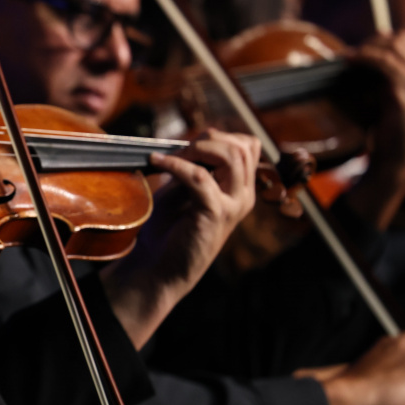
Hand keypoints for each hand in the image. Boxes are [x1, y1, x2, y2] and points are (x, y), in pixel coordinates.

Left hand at [101, 129, 259, 347]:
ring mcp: (232, 206)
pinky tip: (156, 162)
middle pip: (243, 146)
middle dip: (209, 140)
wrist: (158, 267)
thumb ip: (195, 166)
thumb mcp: (185, 190)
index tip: (190, 146)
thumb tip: (193, 141)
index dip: (219, 138)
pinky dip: (175, 164)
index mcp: (240, 189)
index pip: (248, 146)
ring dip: (197, 149)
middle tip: (181, 151)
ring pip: (231, 156)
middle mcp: (243, 196)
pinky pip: (199, 176)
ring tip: (172, 157)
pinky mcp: (215, 214)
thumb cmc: (169, 229)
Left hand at [346, 26, 404, 227]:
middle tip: (356, 52)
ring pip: (393, 47)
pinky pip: (383, 62)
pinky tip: (349, 61)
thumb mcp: (404, 92)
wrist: (397, 159)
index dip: (399, 31)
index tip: (376, 42)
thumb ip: (400, 68)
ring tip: (349, 56)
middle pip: (404, 37)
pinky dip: (363, 57)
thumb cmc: (395, 127)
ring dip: (366, 48)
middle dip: (376, 41)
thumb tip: (376, 41)